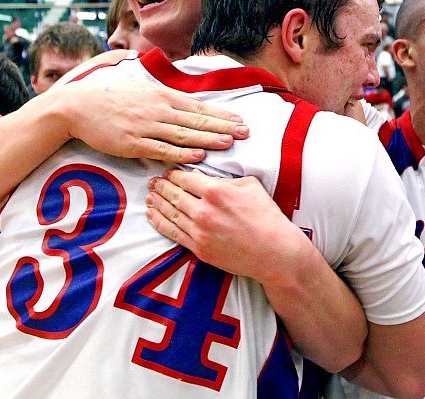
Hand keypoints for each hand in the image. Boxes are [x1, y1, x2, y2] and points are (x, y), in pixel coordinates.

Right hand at [64, 81, 248, 163]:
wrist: (78, 106)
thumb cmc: (108, 96)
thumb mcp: (138, 86)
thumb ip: (161, 92)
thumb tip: (179, 95)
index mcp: (161, 95)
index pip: (198, 105)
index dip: (220, 114)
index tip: (240, 119)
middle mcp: (157, 109)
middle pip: (197, 119)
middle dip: (223, 126)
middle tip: (245, 132)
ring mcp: (146, 126)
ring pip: (184, 134)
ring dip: (209, 138)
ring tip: (229, 143)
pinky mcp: (133, 143)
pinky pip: (162, 149)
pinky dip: (182, 152)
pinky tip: (198, 154)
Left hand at [145, 169, 306, 282]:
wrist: (275, 252)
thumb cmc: (267, 216)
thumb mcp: (249, 186)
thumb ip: (223, 179)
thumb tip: (202, 176)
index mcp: (216, 191)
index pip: (185, 178)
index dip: (174, 174)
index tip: (169, 172)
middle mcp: (203, 210)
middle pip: (173, 194)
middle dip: (161, 186)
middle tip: (153, 181)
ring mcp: (199, 231)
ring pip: (169, 213)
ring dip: (156, 203)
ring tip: (149, 195)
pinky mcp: (199, 249)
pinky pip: (172, 233)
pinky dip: (159, 222)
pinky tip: (152, 215)